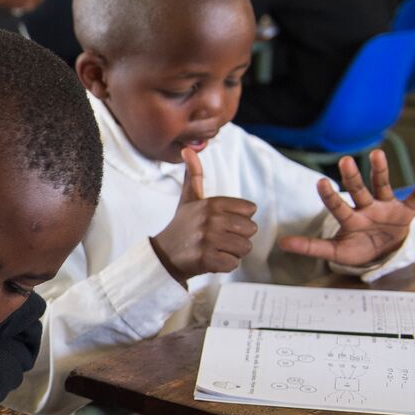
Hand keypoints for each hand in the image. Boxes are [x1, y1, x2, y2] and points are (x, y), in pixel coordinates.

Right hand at [149, 147, 258, 283]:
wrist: (163, 255)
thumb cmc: (182, 226)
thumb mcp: (188, 199)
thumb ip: (194, 175)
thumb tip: (188, 149)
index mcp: (211, 203)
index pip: (250, 210)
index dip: (239, 219)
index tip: (221, 223)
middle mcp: (210, 219)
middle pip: (251, 230)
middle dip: (238, 237)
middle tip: (219, 239)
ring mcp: (207, 240)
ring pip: (244, 248)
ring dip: (233, 252)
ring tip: (215, 249)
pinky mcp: (206, 259)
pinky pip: (233, 263)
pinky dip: (225, 265)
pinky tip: (211, 260)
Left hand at [279, 151, 414, 265]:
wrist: (383, 254)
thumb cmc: (358, 249)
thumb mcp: (335, 252)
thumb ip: (311, 247)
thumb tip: (281, 242)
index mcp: (350, 219)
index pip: (338, 206)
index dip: (330, 196)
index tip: (320, 181)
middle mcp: (367, 208)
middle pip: (358, 190)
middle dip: (352, 177)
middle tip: (344, 160)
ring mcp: (387, 207)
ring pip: (382, 186)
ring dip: (380, 171)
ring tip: (377, 154)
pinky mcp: (406, 211)